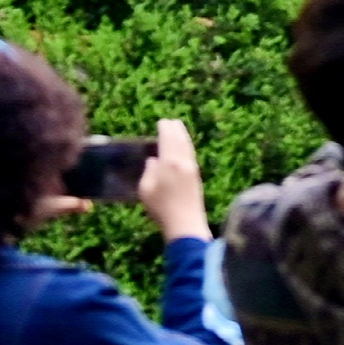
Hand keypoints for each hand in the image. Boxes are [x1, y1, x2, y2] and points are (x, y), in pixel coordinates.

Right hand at [139, 121, 209, 244]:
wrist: (185, 222)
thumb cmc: (160, 207)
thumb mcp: (146, 189)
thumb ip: (149, 171)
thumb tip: (154, 160)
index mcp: (170, 162)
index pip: (168, 140)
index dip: (165, 129)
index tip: (162, 122)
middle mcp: (183, 162)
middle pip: (181, 140)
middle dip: (176, 129)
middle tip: (172, 121)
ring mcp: (192, 169)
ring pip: (188, 147)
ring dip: (184, 136)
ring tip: (179, 129)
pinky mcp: (197, 176)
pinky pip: (191, 155)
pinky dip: (187, 146)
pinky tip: (185, 148)